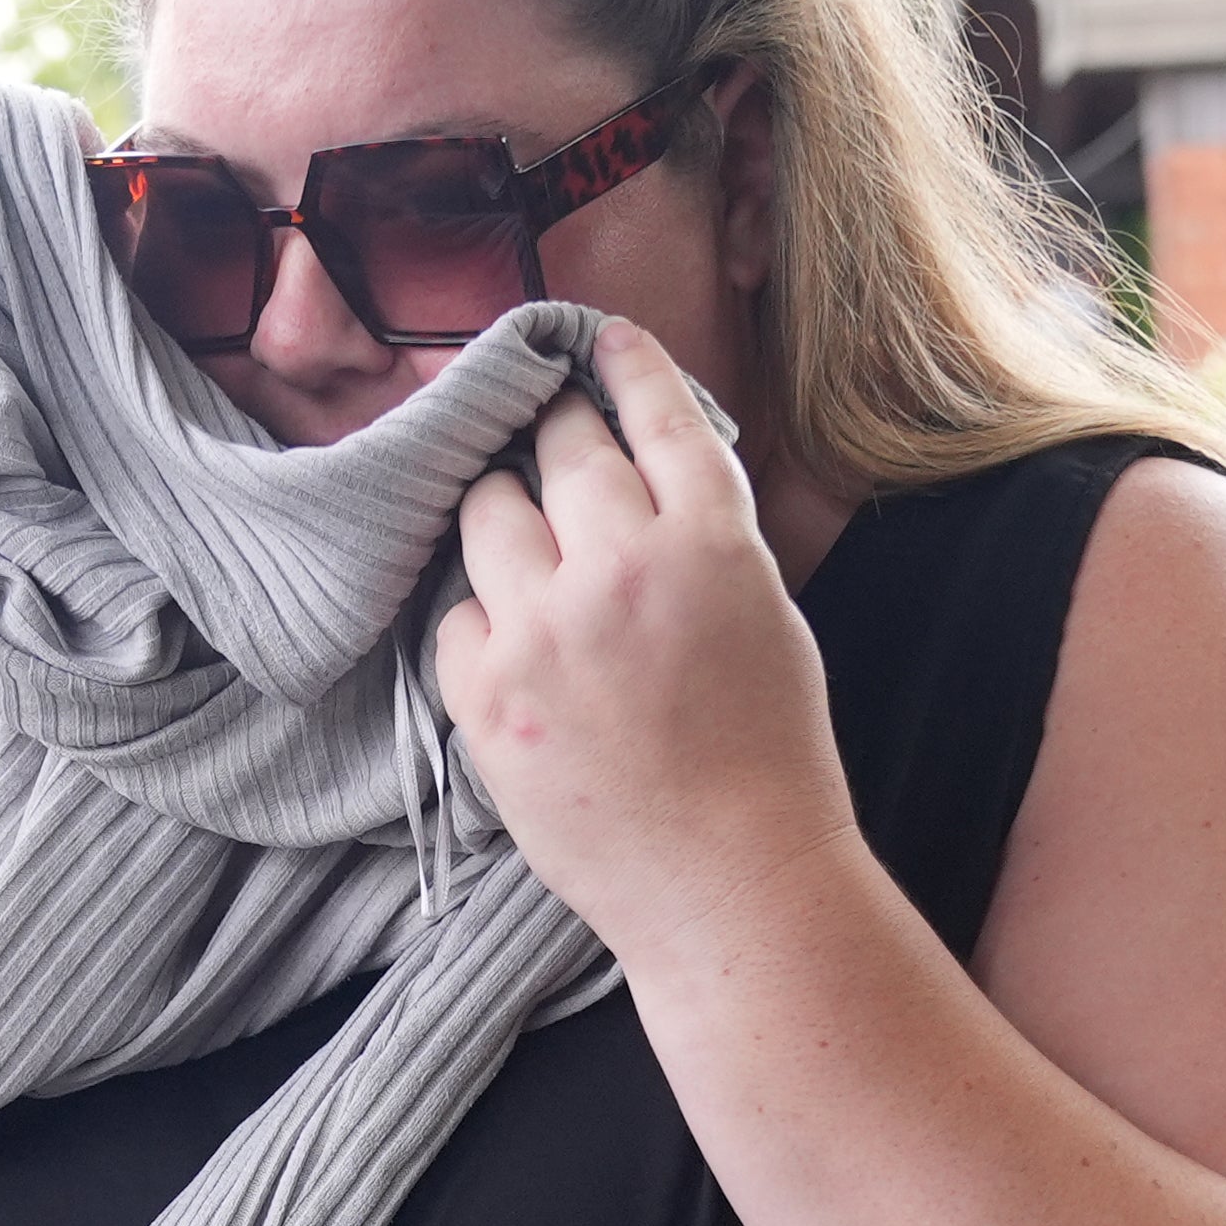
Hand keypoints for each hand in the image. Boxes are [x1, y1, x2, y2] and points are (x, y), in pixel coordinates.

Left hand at [435, 332, 843, 978]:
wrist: (731, 887)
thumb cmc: (770, 761)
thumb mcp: (767, 618)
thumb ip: (703, 539)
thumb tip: (639, 476)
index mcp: (709, 540)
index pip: (654, 412)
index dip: (623, 363)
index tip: (598, 339)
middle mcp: (620, 566)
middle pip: (558, 445)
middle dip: (555, 430)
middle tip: (551, 436)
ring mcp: (542, 629)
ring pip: (487, 512)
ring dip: (504, 509)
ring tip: (524, 536)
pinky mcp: (484, 693)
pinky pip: (456, 613)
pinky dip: (483, 618)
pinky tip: (517, 643)